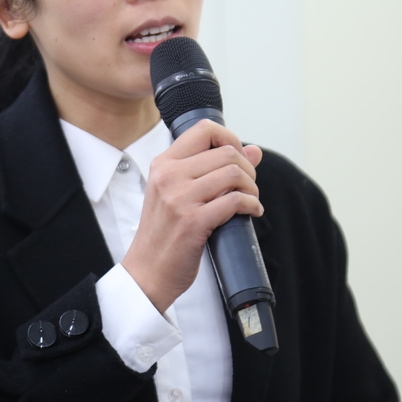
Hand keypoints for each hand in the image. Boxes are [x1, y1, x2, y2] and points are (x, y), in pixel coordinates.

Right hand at [120, 119, 262, 312]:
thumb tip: (254, 150)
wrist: (147, 272)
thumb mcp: (178, 193)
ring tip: (250, 200)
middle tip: (248, 186)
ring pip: (233, 173)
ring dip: (251, 187)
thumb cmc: (163, 234)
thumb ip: (212, 168)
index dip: (230, 138)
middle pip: (226, 152)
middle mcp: (169, 176)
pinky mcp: (193, 222)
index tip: (238, 158)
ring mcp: (180, 198)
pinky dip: (251, 205)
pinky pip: (235, 200)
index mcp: (163, 164)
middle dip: (247, 168)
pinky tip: (251, 212)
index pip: (204, 129)